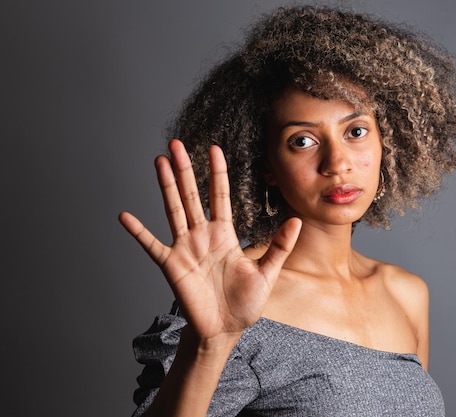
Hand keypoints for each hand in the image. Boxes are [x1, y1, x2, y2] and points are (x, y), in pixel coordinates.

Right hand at [119, 139, 300, 341]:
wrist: (225, 330)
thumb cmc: (245, 303)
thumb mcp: (267, 272)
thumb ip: (279, 246)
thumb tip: (296, 221)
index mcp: (224, 234)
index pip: (219, 195)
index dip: (217, 172)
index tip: (214, 148)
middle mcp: (202, 236)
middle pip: (191, 195)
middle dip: (185, 169)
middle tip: (176, 143)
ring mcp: (185, 248)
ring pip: (173, 210)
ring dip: (165, 186)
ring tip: (159, 161)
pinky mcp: (172, 265)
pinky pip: (151, 245)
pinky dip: (138, 232)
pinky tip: (125, 216)